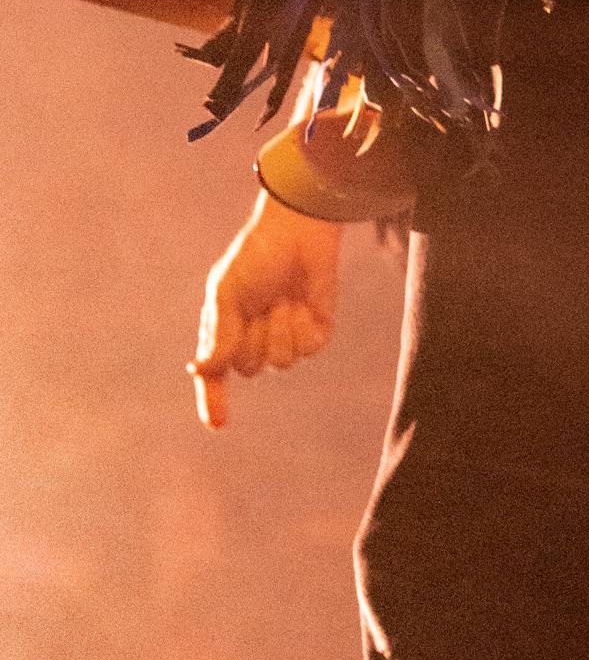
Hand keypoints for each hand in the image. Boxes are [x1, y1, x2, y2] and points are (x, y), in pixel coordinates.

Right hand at [190, 190, 343, 432]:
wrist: (298, 234)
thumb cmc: (255, 258)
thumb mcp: (226, 293)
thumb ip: (218, 334)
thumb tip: (203, 370)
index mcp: (227, 330)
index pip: (218, 374)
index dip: (214, 400)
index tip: (216, 424)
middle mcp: (255, 339)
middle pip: (249, 368)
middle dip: (251, 337)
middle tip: (258, 305)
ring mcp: (285, 339)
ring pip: (280, 363)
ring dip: (278, 329)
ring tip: (282, 299)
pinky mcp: (314, 337)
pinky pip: (305, 350)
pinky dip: (301, 326)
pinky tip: (303, 303)